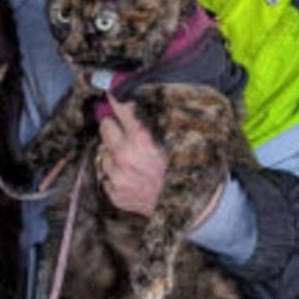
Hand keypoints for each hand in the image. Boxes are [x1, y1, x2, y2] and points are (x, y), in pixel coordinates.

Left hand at [97, 94, 225, 223]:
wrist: (193, 208)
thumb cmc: (192, 169)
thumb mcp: (182, 136)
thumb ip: (162, 116)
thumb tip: (142, 95)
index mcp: (143, 138)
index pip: (119, 105)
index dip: (115, 96)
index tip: (112, 91)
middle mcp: (126, 155)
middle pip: (105, 126)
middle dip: (115, 126)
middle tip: (127, 131)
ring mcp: (118, 177)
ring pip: (104, 153)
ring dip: (115, 153)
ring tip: (135, 159)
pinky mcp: (115, 194)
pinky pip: (107, 176)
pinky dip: (117, 174)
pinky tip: (135, 177)